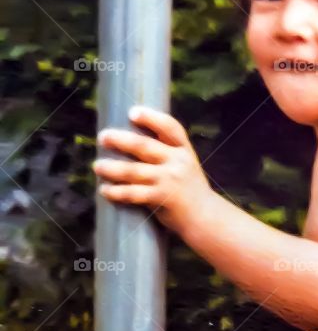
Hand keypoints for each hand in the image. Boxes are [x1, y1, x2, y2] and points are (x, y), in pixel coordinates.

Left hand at [94, 106, 217, 235]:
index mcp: (184, 150)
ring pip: (134, 171)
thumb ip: (165, 153)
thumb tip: (128, 141)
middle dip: (120, 140)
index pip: (170, 127)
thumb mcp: (184, 165)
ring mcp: (170, 180)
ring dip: (112, 168)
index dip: (151, 118)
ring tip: (97, 166)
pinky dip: (117, 192)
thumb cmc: (188, 189)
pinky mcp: (163, 198)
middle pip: (144, 146)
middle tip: (103, 137)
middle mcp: (178, 162)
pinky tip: (104, 190)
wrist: (206, 218)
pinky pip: (134, 193)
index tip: (132, 112)